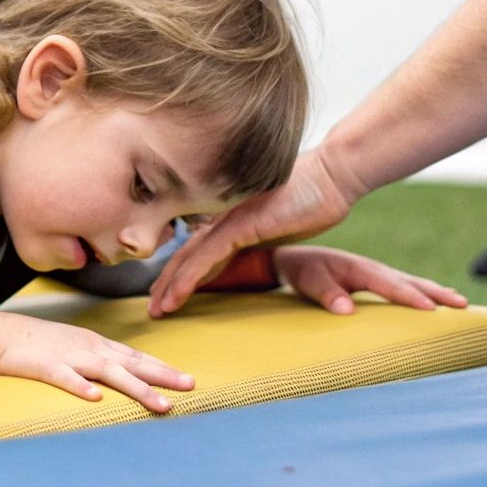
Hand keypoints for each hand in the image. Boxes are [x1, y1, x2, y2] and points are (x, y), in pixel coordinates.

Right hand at [0, 313, 192, 412]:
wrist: (1, 335)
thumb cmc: (39, 344)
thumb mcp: (75, 347)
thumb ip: (98, 360)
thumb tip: (123, 373)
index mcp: (97, 345)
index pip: (137, 358)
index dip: (163, 368)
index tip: (187, 380)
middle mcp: (89, 349)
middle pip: (132, 364)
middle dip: (163, 376)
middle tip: (190, 386)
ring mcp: (69, 357)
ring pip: (109, 373)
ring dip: (138, 389)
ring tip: (161, 405)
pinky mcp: (46, 367)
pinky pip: (66, 378)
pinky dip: (81, 387)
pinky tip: (96, 399)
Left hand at [149, 145, 359, 316]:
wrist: (332, 176)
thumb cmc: (313, 199)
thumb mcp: (280, 224)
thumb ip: (260, 236)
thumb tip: (255, 246)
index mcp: (232, 218)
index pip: (197, 249)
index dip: (180, 273)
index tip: (167, 295)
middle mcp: (224, 217)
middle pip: (186, 254)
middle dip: (167, 283)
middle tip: (154, 308)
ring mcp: (230, 219)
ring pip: (191, 257)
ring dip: (171, 286)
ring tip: (159, 310)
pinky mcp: (240, 224)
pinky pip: (208, 255)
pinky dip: (189, 276)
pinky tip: (177, 294)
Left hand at [273, 245, 467, 313]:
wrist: (294, 258)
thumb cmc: (301, 270)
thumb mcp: (307, 281)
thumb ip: (327, 294)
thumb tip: (347, 311)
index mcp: (359, 268)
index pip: (390, 286)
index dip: (411, 298)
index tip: (432, 310)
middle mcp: (373, 269)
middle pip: (410, 281)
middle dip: (436, 293)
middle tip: (462, 304)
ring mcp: (376, 273)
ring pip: (411, 282)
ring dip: (436, 292)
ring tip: (461, 303)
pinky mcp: (376, 279)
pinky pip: (405, 286)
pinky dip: (424, 291)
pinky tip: (440, 299)